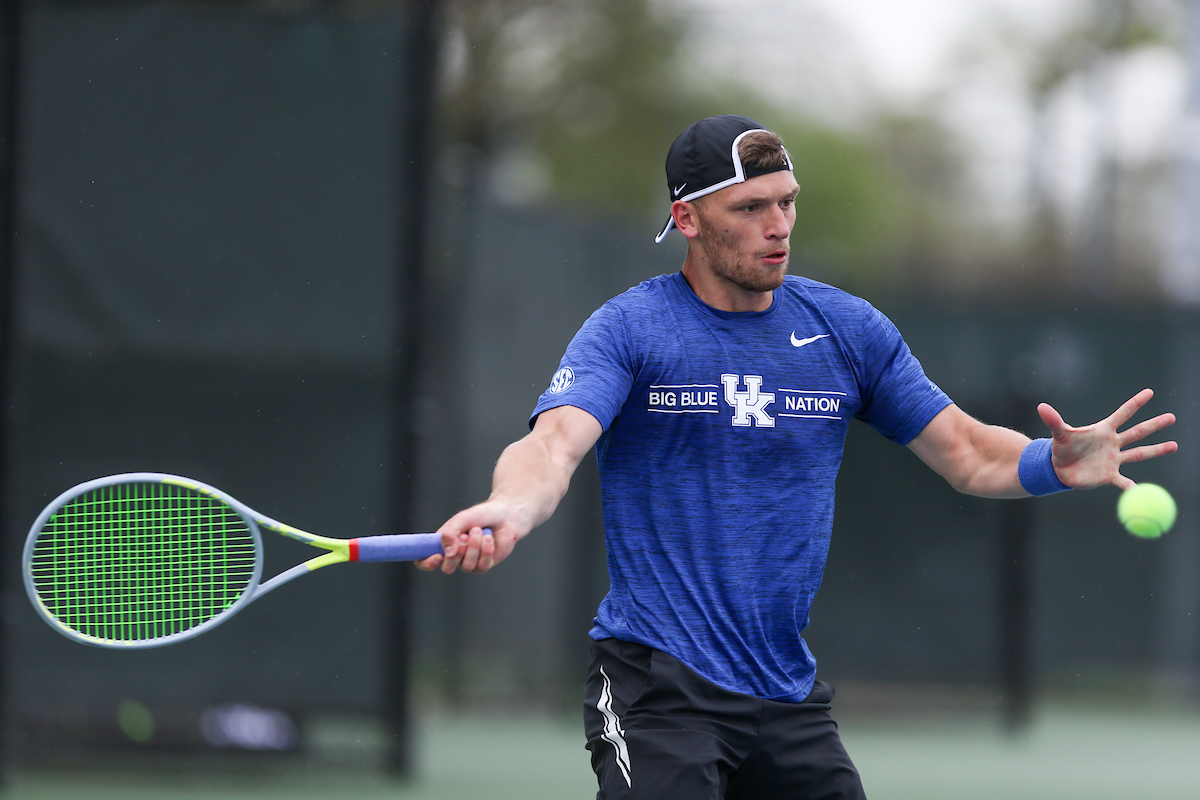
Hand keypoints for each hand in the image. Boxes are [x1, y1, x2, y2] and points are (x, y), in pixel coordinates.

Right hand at [414, 502, 525, 574]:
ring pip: (466, 566)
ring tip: (480, 531)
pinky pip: (482, 565)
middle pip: (447, 568)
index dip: (427, 563)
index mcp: (442, 543)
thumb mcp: (462, 519)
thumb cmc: (481, 515)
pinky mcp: (484, 565)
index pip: (424, 560)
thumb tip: (448, 553)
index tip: (437, 556)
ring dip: (474, 547)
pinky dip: (486, 550)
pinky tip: (489, 538)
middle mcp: (454, 555)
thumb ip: (450, 533)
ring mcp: (469, 562)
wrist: (506, 515)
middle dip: (457, 553)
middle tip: (466, 536)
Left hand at [1038, 388, 1177, 490]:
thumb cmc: (1061, 448)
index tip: (1150, 392)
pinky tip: (1141, 490)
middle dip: (1154, 425)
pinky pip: (1124, 481)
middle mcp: (1112, 443)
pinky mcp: (1109, 475)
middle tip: (1172, 417)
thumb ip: (1054, 421)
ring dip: (1156, 450)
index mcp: (1102, 430)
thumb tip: (1041, 406)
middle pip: (1137, 432)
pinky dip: (1131, 487)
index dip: (1135, 403)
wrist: (1059, 469)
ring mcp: (1113, 459)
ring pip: (1139, 453)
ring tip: (1174, 445)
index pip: (1122, 414)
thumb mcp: (1059, 434)